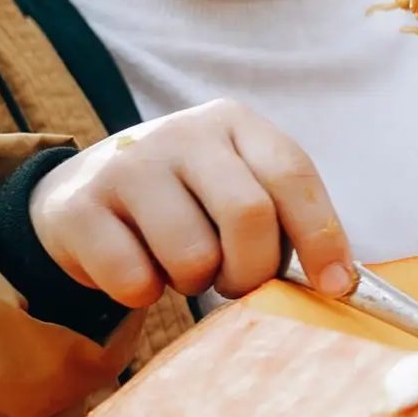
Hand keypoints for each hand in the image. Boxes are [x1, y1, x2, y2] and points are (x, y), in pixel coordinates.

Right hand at [29, 100, 353, 308]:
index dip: (322, 235)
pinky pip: (134, 280)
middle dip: (251, 270)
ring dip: (193, 283)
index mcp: (234, 123)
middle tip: (234, 281)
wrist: (84, 193)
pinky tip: (134, 267)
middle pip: (248, 217)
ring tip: (178, 264)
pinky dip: (143, 293)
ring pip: (193, 257)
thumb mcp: (236, 188)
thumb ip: (282, 221)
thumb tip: (338, 283)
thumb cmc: (186, 203)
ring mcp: (127, 164)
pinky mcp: (79, 206)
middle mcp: (181, 132)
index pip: (291, 174)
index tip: (335, 286)